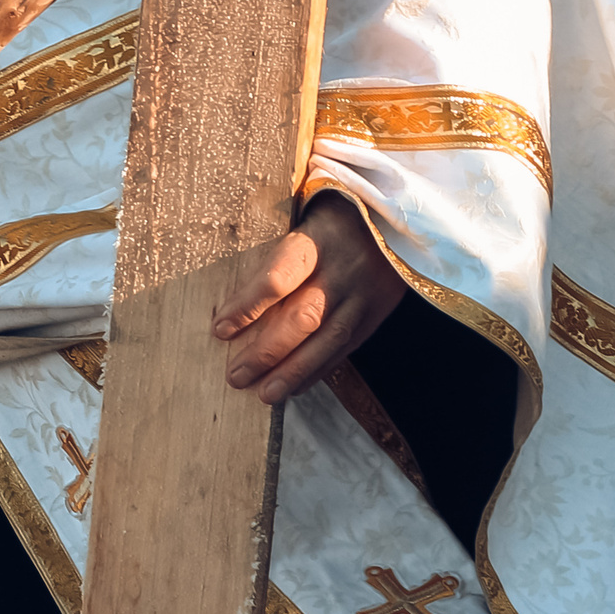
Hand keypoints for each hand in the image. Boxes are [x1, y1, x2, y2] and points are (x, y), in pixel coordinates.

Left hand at [213, 194, 407, 404]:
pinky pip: (345, 349)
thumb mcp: (302, 219)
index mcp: (317, 239)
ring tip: (264, 394)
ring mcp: (364, 295)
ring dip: (293, 372)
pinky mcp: (376, 314)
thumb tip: (230, 302)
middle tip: (236, 375)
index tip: (221, 329)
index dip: (248, 306)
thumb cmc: (330, 221)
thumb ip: (274, 256)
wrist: (393, 219)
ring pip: (327, 340)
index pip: (278, 277)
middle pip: (303, 317)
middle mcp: (343, 269)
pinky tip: (293, 387)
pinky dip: (317, 371)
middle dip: (267, 352)